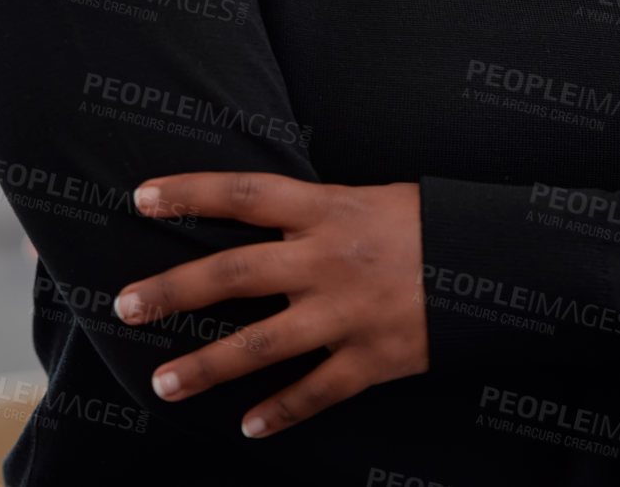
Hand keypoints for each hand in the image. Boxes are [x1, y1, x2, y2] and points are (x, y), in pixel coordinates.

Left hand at [113, 173, 427, 437]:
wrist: (495, 261)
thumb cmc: (430, 222)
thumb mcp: (373, 197)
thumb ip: (320, 214)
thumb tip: (268, 218)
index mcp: (328, 209)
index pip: (247, 194)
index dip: (192, 192)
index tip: (142, 196)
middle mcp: (327, 259)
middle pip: (234, 273)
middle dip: (174, 290)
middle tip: (124, 305)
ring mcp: (346, 313)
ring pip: (261, 345)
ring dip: (207, 367)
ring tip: (163, 384)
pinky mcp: (371, 358)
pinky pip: (315, 392)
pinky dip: (280, 412)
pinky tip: (250, 427)